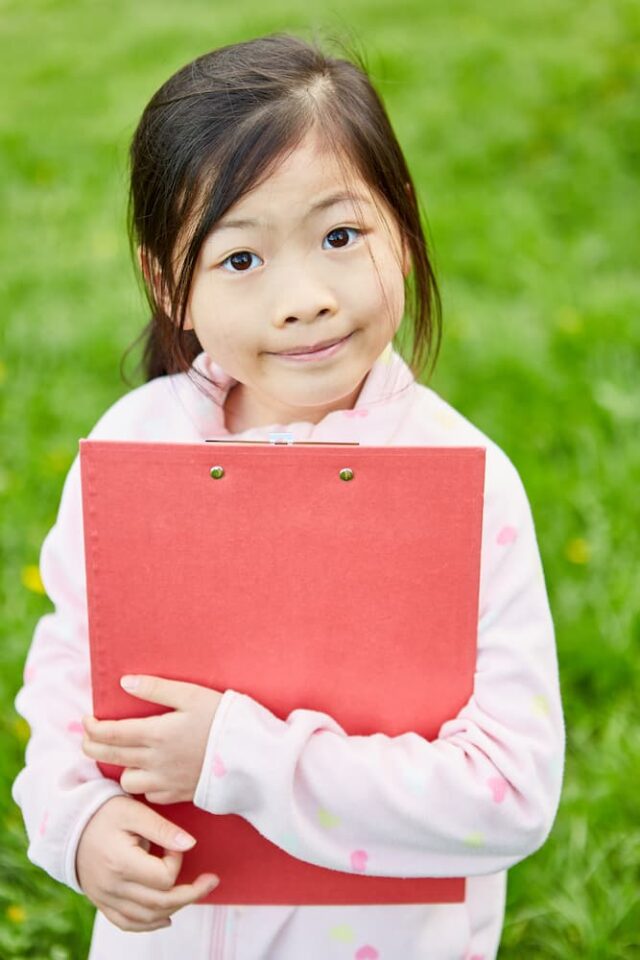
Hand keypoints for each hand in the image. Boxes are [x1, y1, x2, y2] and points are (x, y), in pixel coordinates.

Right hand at [76, 795, 219, 931]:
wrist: (69, 826)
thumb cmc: (104, 813)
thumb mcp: (133, 811)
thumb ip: (163, 828)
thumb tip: (191, 845)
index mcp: (121, 864)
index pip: (163, 877)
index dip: (177, 861)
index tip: (173, 844)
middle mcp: (113, 887)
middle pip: (160, 903)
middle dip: (191, 893)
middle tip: (212, 881)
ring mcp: (106, 899)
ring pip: (147, 918)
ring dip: (175, 908)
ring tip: (194, 892)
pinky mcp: (102, 903)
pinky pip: (128, 923)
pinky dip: (150, 924)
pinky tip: (167, 917)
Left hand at [82, 675, 223, 803]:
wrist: (252, 756)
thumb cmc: (224, 719)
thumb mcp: (192, 695)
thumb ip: (156, 688)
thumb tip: (124, 682)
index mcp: (156, 734)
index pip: (110, 733)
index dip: (92, 727)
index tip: (86, 720)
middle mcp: (155, 761)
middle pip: (111, 756)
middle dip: (93, 746)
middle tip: (90, 736)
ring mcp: (166, 781)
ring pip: (126, 780)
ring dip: (121, 766)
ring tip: (125, 753)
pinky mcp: (180, 795)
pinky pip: (150, 794)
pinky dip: (144, 783)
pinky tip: (150, 770)